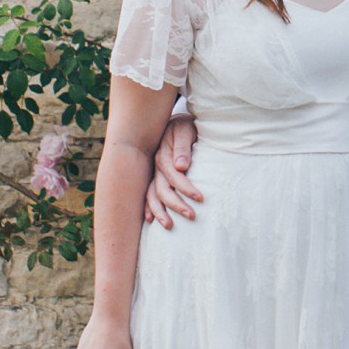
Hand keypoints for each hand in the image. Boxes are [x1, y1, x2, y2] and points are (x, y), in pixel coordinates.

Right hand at [143, 114, 201, 228]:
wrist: (176, 122)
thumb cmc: (185, 127)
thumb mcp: (186, 130)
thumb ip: (183, 147)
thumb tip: (181, 166)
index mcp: (163, 154)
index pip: (174, 176)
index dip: (186, 188)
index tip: (201, 198)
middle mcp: (156, 166)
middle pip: (162, 189)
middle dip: (176, 204)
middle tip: (192, 216)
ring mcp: (153, 173)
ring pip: (152, 195)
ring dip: (159, 211)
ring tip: (169, 226)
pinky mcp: (154, 177)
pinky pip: (147, 194)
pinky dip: (147, 207)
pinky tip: (150, 220)